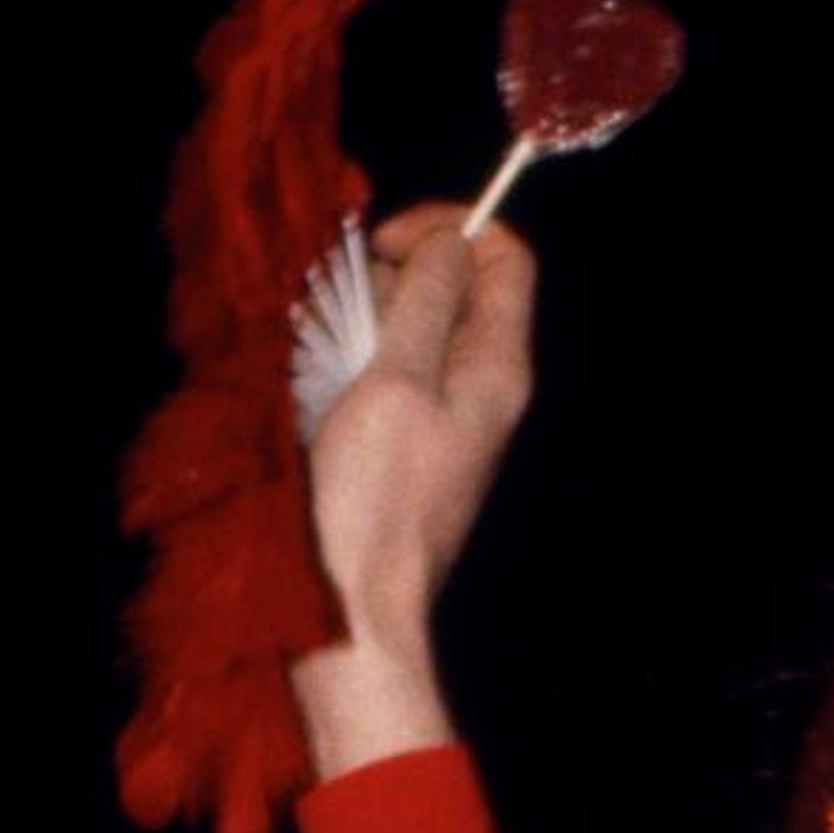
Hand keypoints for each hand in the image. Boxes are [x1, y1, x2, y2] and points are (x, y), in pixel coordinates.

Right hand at [292, 209, 537, 780]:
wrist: (357, 602)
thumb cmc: (375, 495)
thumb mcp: (398, 380)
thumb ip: (429, 302)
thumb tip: (453, 243)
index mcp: (500, 367)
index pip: (507, 259)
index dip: (449, 230)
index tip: (385, 245)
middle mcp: (486, 386)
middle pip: (460, 286)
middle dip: (400, 273)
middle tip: (350, 306)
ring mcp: (451, 414)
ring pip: (419, 325)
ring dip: (369, 316)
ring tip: (330, 346)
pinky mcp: (414, 437)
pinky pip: (395, 368)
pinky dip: (360, 354)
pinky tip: (326, 377)